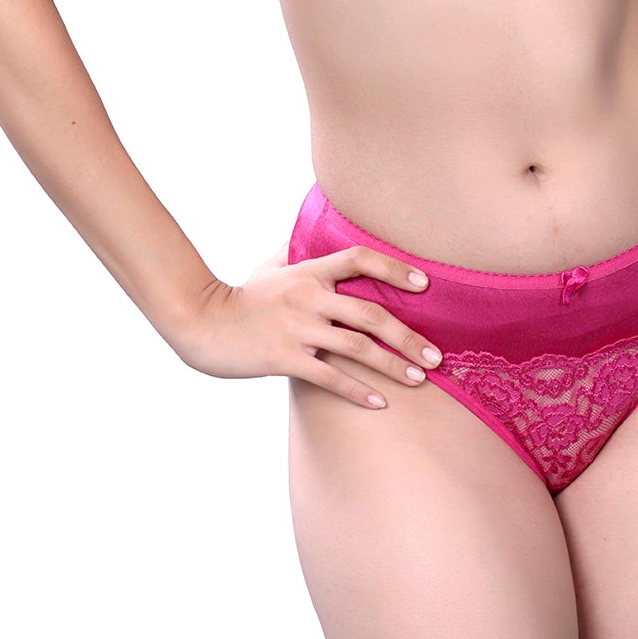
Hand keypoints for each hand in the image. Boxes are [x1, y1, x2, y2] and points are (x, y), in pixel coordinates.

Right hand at [173, 242, 443, 408]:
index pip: (359, 259)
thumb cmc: (240, 297)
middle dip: (408, 335)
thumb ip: (296, 253)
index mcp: (308, 271)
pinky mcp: (286, 358)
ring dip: (394, 364)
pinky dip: (358, 391)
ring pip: (358, 347)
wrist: (201, 322)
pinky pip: (331, 376)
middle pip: (371, 313)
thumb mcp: (269, 267)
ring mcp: (298, 328)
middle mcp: (309, 296)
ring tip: (420, 379)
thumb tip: (310, 235)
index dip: (394, 268)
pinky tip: (380, 403)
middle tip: (436, 354)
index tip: (424, 284)